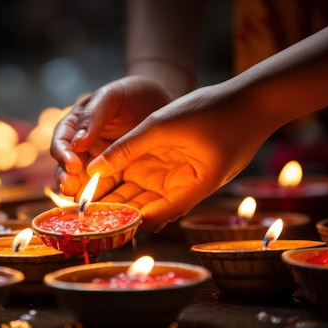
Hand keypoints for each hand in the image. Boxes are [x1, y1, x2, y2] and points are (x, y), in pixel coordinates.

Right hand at [50, 75, 172, 196]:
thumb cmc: (134, 93)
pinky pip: (110, 192)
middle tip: (71, 191)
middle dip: (67, 181)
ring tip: (87, 206)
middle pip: (68, 170)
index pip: (61, 143)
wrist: (163, 102)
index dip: (63, 155)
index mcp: (76, 127)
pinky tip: (111, 208)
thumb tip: (76, 143)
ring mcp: (101, 165)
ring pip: (86, 185)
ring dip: (85, 196)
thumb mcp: (112, 96)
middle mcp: (83, 149)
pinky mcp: (119, 178)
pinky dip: (108, 201)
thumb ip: (94, 116)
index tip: (73, 165)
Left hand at [87, 84, 275, 232]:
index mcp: (188, 190)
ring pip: (141, 196)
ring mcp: (178, 179)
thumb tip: (93, 169)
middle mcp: (181, 190)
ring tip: (80, 205)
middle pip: (142, 210)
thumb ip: (128, 147)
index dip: (120, 224)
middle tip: (77, 219)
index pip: (150, 217)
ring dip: (114, 201)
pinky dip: (124, 184)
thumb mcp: (163, 125)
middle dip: (111, 216)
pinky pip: (145, 181)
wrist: (250, 100)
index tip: (91, 227)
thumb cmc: (214, 111)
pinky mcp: (174, 167)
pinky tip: (99, 186)